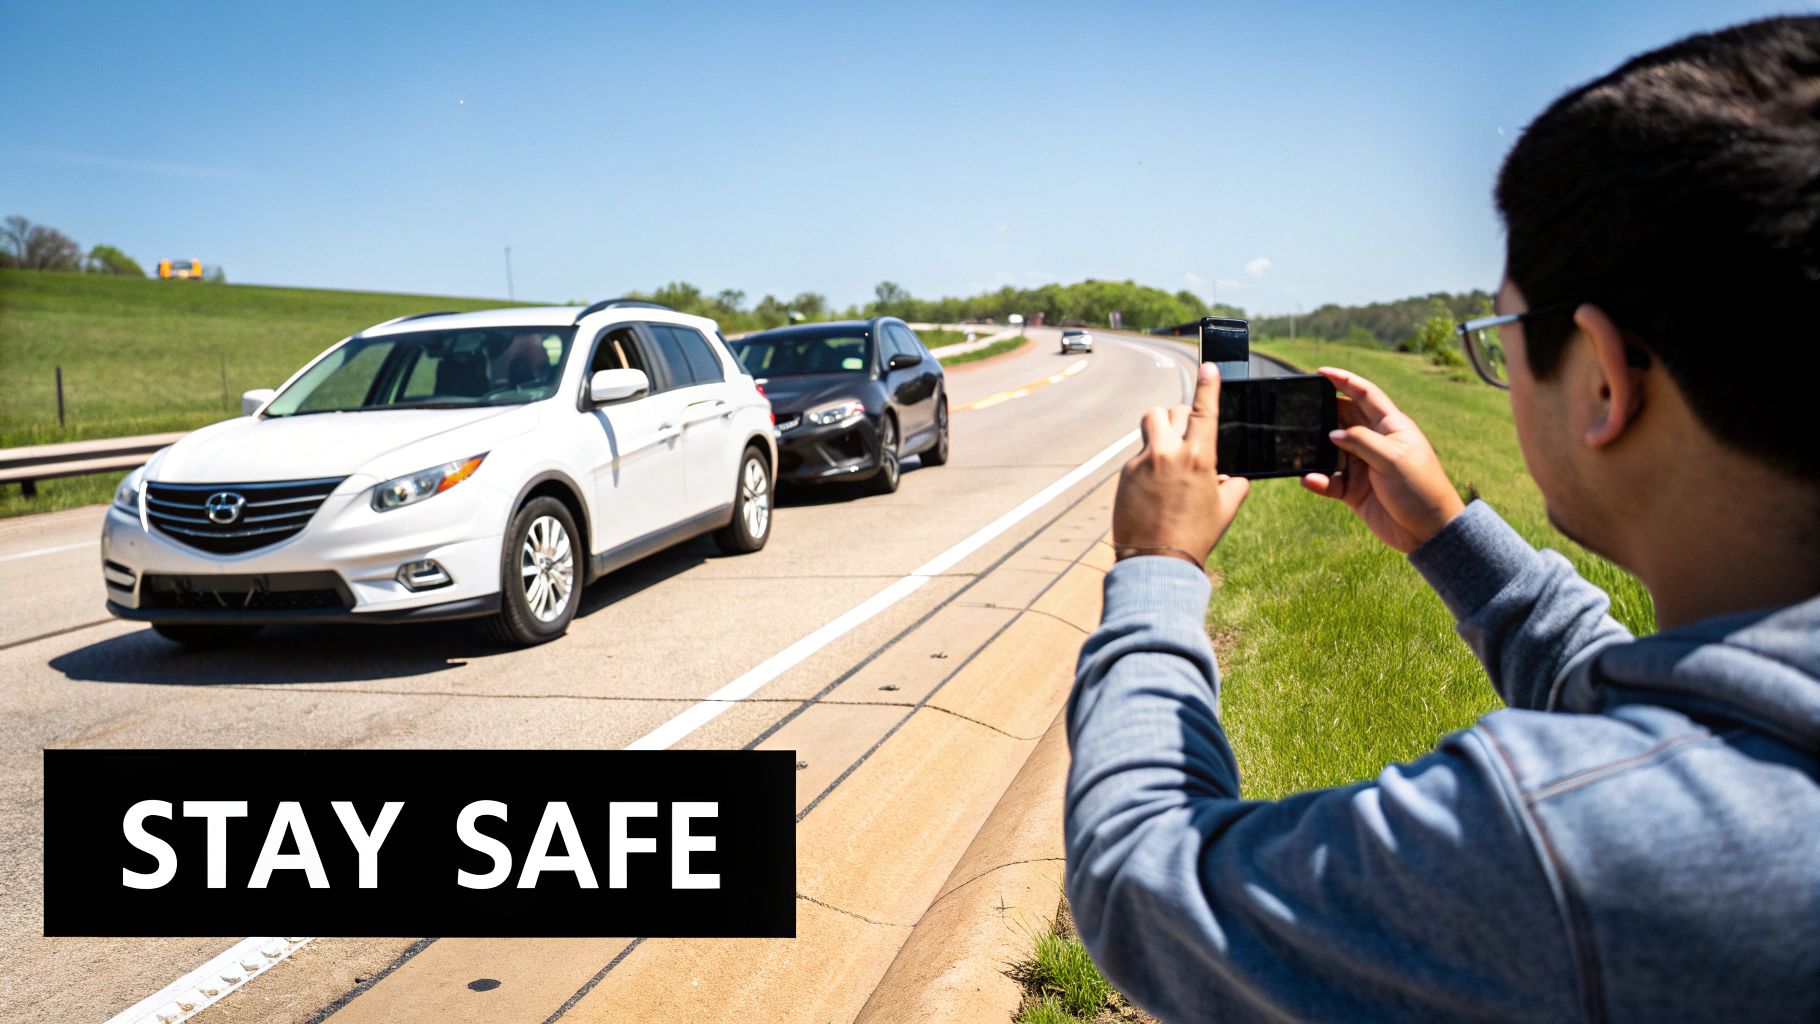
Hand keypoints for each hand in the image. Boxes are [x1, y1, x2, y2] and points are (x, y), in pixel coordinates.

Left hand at [1112, 363, 1251, 563]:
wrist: (1157, 561)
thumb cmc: (1196, 535)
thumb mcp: (1226, 508)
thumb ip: (1235, 484)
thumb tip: (1232, 476)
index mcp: (1199, 457)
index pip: (1204, 411)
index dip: (1208, 385)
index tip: (1208, 366)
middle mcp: (1168, 453)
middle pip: (1169, 411)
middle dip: (1178, 418)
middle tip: (1185, 435)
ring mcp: (1143, 461)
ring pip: (1149, 425)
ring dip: (1159, 429)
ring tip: (1166, 451)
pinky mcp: (1125, 474)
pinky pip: (1138, 455)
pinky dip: (1148, 463)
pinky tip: (1153, 488)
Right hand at [1300, 367, 1464, 553]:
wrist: (1427, 532)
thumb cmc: (1420, 490)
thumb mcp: (1394, 460)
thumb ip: (1362, 442)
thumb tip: (1332, 432)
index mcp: (1391, 427)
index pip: (1365, 395)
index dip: (1344, 381)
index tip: (1320, 372)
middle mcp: (1374, 442)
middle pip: (1342, 418)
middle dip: (1322, 414)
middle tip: (1299, 411)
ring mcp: (1362, 465)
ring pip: (1330, 450)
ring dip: (1315, 451)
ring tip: (1299, 449)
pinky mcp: (1353, 489)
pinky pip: (1328, 480)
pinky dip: (1317, 479)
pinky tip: (1310, 480)